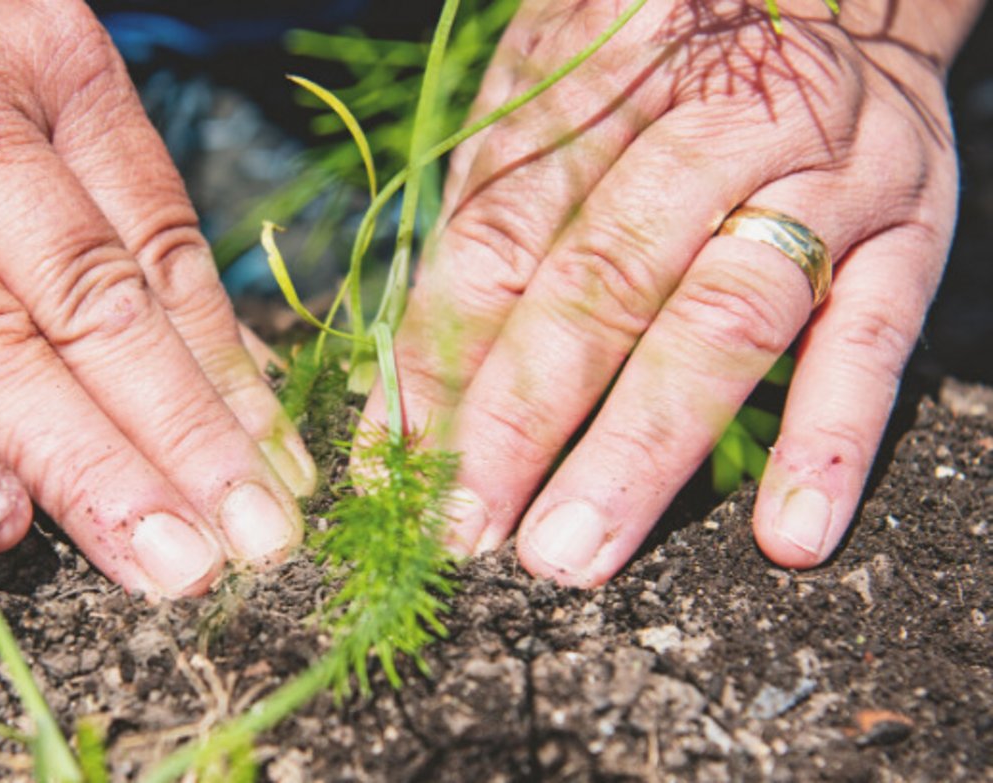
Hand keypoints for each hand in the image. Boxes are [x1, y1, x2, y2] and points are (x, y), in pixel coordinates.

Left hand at [365, 0, 978, 585]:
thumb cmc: (667, 69)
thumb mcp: (560, 95)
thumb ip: (495, 215)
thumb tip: (408, 376)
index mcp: (596, 90)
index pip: (498, 240)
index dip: (437, 360)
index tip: (394, 471)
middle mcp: (708, 128)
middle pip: (599, 281)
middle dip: (521, 420)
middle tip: (468, 533)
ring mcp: (819, 178)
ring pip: (722, 317)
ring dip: (643, 446)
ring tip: (575, 550)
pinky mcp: (908, 233)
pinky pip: (872, 338)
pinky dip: (833, 438)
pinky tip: (788, 531)